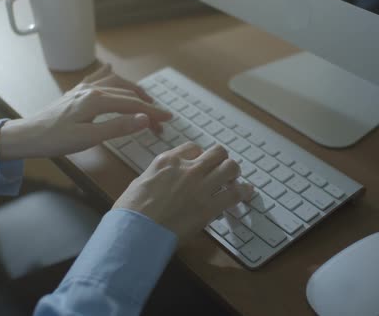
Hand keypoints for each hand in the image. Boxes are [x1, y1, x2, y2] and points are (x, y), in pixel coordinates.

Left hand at [0, 64, 171, 159]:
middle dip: (147, 107)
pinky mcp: (75, 93)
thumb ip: (119, 126)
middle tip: (160, 121)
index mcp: (97, 100)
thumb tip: (145, 119)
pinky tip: (110, 68)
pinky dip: (107, 74)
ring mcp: (83, 89)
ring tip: (145, 98)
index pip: (133, 105)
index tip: (168, 120)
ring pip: (115, 83)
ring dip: (133, 90)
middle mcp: (92, 90)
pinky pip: (95, 77)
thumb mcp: (90, 138)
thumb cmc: (56, 140)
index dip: (153, 113)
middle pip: (127, 95)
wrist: (27, 136)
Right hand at [113, 142, 254, 241]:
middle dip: (222, 160)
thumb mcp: (140, 183)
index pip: (192, 148)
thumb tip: (162, 181)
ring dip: (234, 173)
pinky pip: (235, 193)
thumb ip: (157, 177)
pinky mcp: (209, 207)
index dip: (201, 156)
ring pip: (230, 167)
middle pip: (217, 153)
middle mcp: (187, 169)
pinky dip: (244, 192)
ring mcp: (200, 186)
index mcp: (167, 161)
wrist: (134, 230)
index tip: (202, 164)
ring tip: (234, 180)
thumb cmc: (131, 211)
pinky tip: (247, 192)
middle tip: (222, 170)